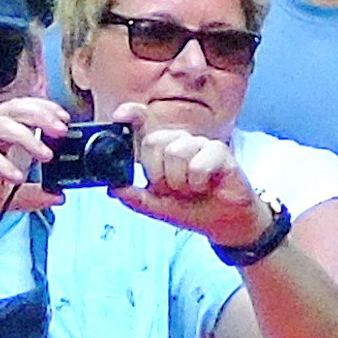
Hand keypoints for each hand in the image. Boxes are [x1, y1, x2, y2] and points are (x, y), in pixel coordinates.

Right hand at [0, 92, 62, 232]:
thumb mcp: (1, 199)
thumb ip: (29, 196)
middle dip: (41, 115)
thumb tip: (58, 197)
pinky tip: (15, 175)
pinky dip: (0, 161)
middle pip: (14, 109)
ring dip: (27, 136)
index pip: (21, 110)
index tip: (65, 122)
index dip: (44, 110)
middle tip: (61, 130)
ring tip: (45, 154)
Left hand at [117, 119, 273, 249]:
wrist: (224, 223)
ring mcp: (200, 144)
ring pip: (176, 152)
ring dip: (180, 182)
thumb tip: (113, 189)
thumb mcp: (158, 207)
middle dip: (158, 173)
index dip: (131, 115)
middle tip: (172, 188)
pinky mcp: (220, 151)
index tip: (119, 116)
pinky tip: (205, 187)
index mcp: (162, 150)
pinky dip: (198, 183)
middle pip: (154, 140)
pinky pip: (198, 164)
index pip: (143, 124)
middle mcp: (179, 142)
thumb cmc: (194, 208)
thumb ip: (136, 198)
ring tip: (191, 189)